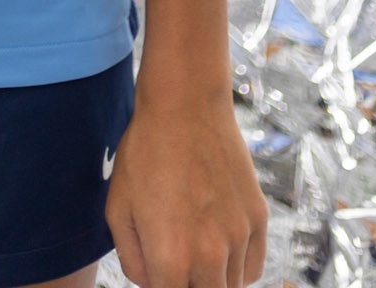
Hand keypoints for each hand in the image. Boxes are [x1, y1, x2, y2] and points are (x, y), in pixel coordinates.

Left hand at [108, 88, 266, 287]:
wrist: (185, 105)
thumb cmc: (145, 152)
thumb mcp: (117, 206)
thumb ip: (132, 259)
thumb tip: (151, 282)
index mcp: (170, 258)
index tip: (159, 274)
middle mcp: (210, 256)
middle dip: (188, 285)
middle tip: (175, 262)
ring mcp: (239, 238)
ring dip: (211, 278)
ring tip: (193, 246)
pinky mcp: (258, 220)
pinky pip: (251, 269)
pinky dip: (236, 269)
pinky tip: (217, 246)